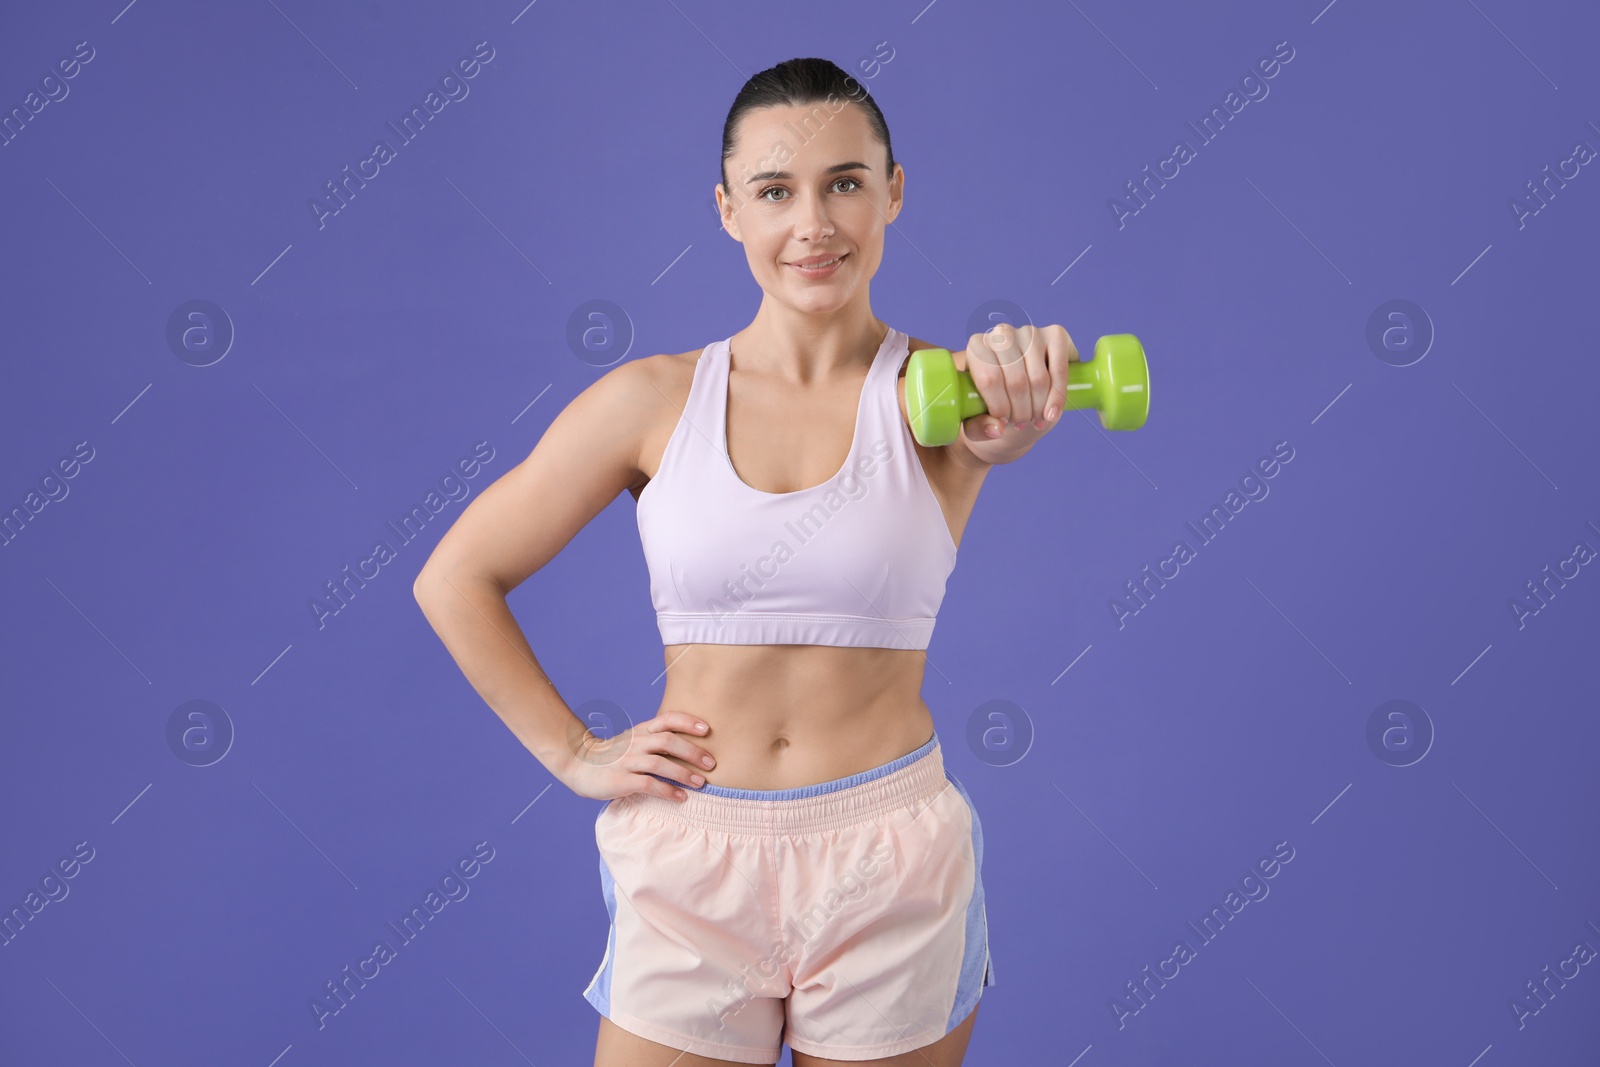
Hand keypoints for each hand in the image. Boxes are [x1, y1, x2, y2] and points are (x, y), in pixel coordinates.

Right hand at [556, 709, 716, 802]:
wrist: (578, 764)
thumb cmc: (613, 755)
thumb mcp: (634, 740)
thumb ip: (656, 740)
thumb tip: (691, 748)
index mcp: (641, 731)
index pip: (667, 719)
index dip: (688, 722)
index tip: (707, 729)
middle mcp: (636, 743)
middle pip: (668, 741)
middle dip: (693, 752)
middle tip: (711, 763)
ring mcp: (627, 761)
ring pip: (660, 763)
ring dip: (684, 773)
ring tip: (701, 783)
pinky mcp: (621, 780)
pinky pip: (648, 785)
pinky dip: (667, 791)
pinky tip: (681, 797)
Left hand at [956, 322, 1078, 442]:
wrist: (1020, 390)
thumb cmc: (994, 403)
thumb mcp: (977, 419)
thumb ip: (979, 427)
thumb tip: (997, 429)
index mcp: (977, 346)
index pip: (989, 378)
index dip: (999, 406)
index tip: (1004, 423)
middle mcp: (1002, 333)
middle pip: (1015, 380)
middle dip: (1020, 411)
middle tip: (1020, 424)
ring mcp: (1030, 331)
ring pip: (1038, 379)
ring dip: (1038, 408)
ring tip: (1034, 420)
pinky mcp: (1056, 334)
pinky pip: (1059, 370)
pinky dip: (1058, 397)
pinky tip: (1051, 414)